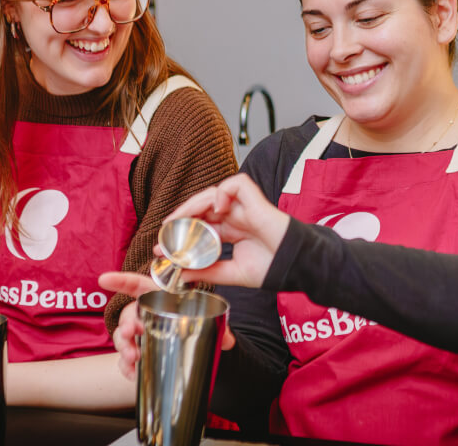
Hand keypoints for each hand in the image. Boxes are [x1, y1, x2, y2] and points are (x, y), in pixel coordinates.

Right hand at [98, 272, 236, 380]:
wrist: (194, 343)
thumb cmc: (194, 321)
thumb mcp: (208, 320)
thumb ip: (218, 327)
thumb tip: (228, 340)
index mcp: (159, 298)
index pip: (137, 285)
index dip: (120, 280)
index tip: (104, 279)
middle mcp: (145, 314)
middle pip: (127, 316)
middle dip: (125, 325)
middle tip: (130, 334)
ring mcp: (140, 335)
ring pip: (123, 338)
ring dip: (124, 347)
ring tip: (132, 356)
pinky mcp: (139, 352)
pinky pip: (125, 359)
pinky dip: (126, 367)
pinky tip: (132, 373)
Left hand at [166, 174, 289, 287]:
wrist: (294, 267)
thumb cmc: (271, 268)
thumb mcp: (231, 273)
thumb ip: (207, 271)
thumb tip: (181, 274)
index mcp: (230, 231)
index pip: (200, 225)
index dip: (181, 232)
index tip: (163, 246)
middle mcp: (235, 216)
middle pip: (202, 207)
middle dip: (181, 217)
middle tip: (166, 230)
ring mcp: (244, 206)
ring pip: (213, 193)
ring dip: (194, 205)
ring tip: (180, 220)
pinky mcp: (255, 198)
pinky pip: (235, 184)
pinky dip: (222, 193)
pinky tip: (216, 210)